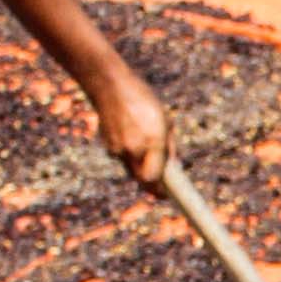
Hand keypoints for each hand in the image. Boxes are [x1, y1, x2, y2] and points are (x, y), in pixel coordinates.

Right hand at [95, 75, 174, 192]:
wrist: (109, 85)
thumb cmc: (142, 100)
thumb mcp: (164, 119)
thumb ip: (168, 146)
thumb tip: (172, 167)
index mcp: (152, 140)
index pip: (154, 178)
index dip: (160, 190)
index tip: (166, 195)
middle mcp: (134, 148)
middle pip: (142, 180)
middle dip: (151, 185)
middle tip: (160, 188)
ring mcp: (118, 149)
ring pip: (132, 170)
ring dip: (141, 168)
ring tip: (144, 148)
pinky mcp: (108, 146)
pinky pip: (122, 159)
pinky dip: (129, 155)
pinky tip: (130, 137)